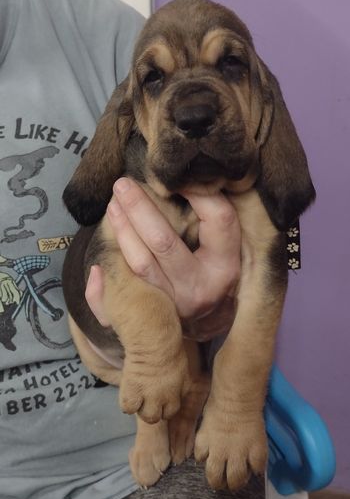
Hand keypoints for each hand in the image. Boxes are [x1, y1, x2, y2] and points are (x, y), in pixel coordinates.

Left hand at [86, 177, 239, 340]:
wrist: (208, 321)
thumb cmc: (212, 269)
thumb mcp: (224, 245)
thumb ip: (211, 213)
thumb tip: (184, 181)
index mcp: (224, 266)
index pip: (218, 220)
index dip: (199, 194)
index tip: (174, 176)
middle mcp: (199, 288)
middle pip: (164, 242)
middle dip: (139, 208)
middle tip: (122, 184)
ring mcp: (172, 306)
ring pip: (140, 264)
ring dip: (122, 231)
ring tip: (112, 205)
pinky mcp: (149, 319)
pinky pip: (118, 302)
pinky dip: (102, 285)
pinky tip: (97, 265)